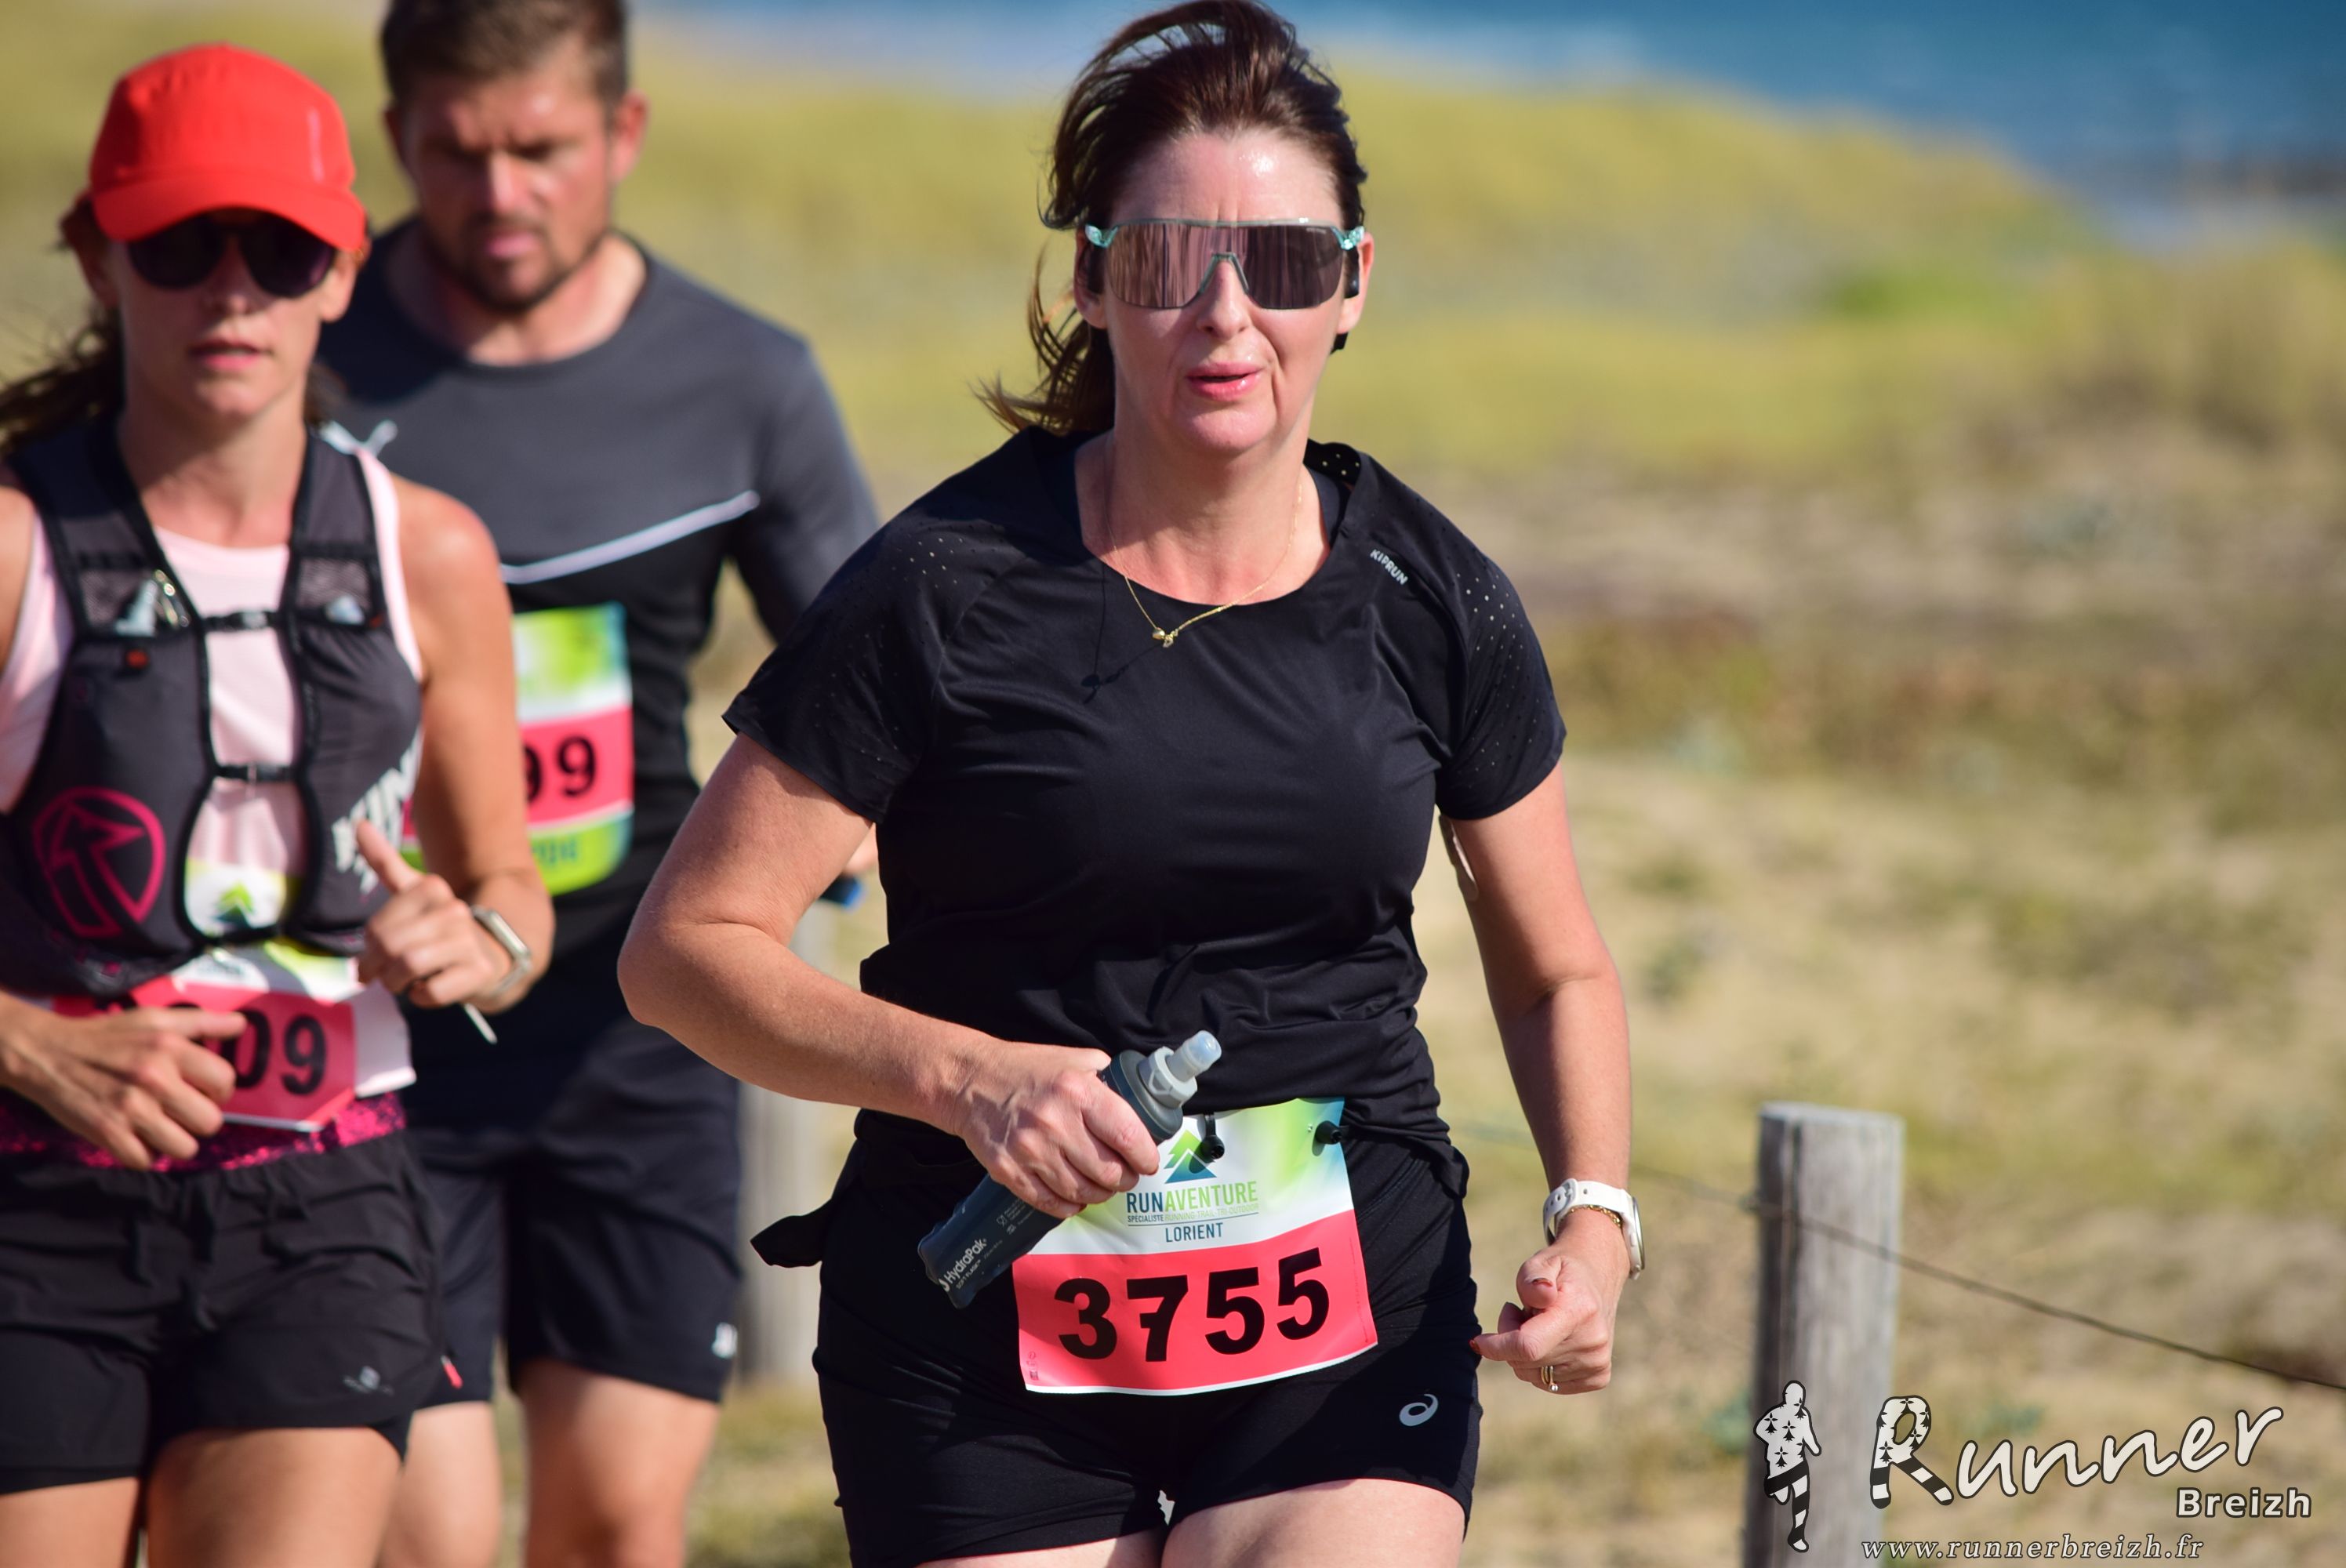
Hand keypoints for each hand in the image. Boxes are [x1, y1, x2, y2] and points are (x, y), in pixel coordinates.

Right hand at [0, 1006, 243, 1168]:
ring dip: (175, 1141)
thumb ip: (202, 1022)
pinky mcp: (108, 1133)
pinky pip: (146, 1161)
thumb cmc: (108, 1037)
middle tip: (181, 1111)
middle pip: (210, 1122)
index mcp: (171, 1048)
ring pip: (184, 1148)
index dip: (218, 1089)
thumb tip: (241, 1025)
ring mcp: (131, 1109)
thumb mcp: (155, 1019)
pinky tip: (135, 1136)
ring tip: (160, 1126)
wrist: (48, 1054)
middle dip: (199, 1119)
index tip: (202, 1089)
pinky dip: (143, 1153)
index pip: (225, 1081)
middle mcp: (155, 1079)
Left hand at [353, 819, 510, 1007]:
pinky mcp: (480, 972)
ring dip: (396, 983)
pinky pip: (431, 992)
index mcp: (433, 889)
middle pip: (390, 947)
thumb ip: (385, 861)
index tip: (373, 954)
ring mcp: (469, 942)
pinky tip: (427, 989)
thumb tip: (358, 824)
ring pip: (409, 967)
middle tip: (378, 976)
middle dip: (376, 968)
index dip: (368, 948)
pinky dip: (421, 996)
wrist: (492, 952)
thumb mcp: (416, 892)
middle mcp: (453, 911)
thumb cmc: (440, 925)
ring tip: (400, 983)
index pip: (377, 928)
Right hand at [950, 1042, 1160, 1218]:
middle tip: (1126, 1175)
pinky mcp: (1009, 1171)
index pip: (1127, 1135)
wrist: (971, 1082)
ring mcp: (1030, 1151)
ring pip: (1082, 1193)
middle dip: (1125, 1179)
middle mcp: (1055, 1123)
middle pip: (1108, 1172)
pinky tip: (1075, 1196)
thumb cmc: (1027, 1069)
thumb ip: (1107, 1079)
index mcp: (1078, 1092)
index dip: (1145, 1157)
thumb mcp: (1074, 1059)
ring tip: (1101, 1185)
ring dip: (1099, 1194)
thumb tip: (1140, 1101)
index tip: (1148, 1163)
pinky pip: (1050, 1203)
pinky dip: (1069, 1206)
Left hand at [1469, 1210, 1630, 1393]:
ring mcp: (1597, 1363)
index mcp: (1578, 1311)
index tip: (1478, 1341)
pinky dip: (1540, 1366)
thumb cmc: (1561, 1271)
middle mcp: (1593, 1342)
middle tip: (1520, 1312)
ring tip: (1538, 1325)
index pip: (1528, 1346)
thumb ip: (1532, 1277)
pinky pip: (1549, 1384)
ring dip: (1524, 1354)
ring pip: (1534, 1376)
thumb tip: (1539, 1296)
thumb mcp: (1541, 1261)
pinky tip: (1550, 1342)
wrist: (1598, 1278)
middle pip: (1526, 1362)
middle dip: (1509, 1341)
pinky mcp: (1598, 1376)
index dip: (1497, 1347)